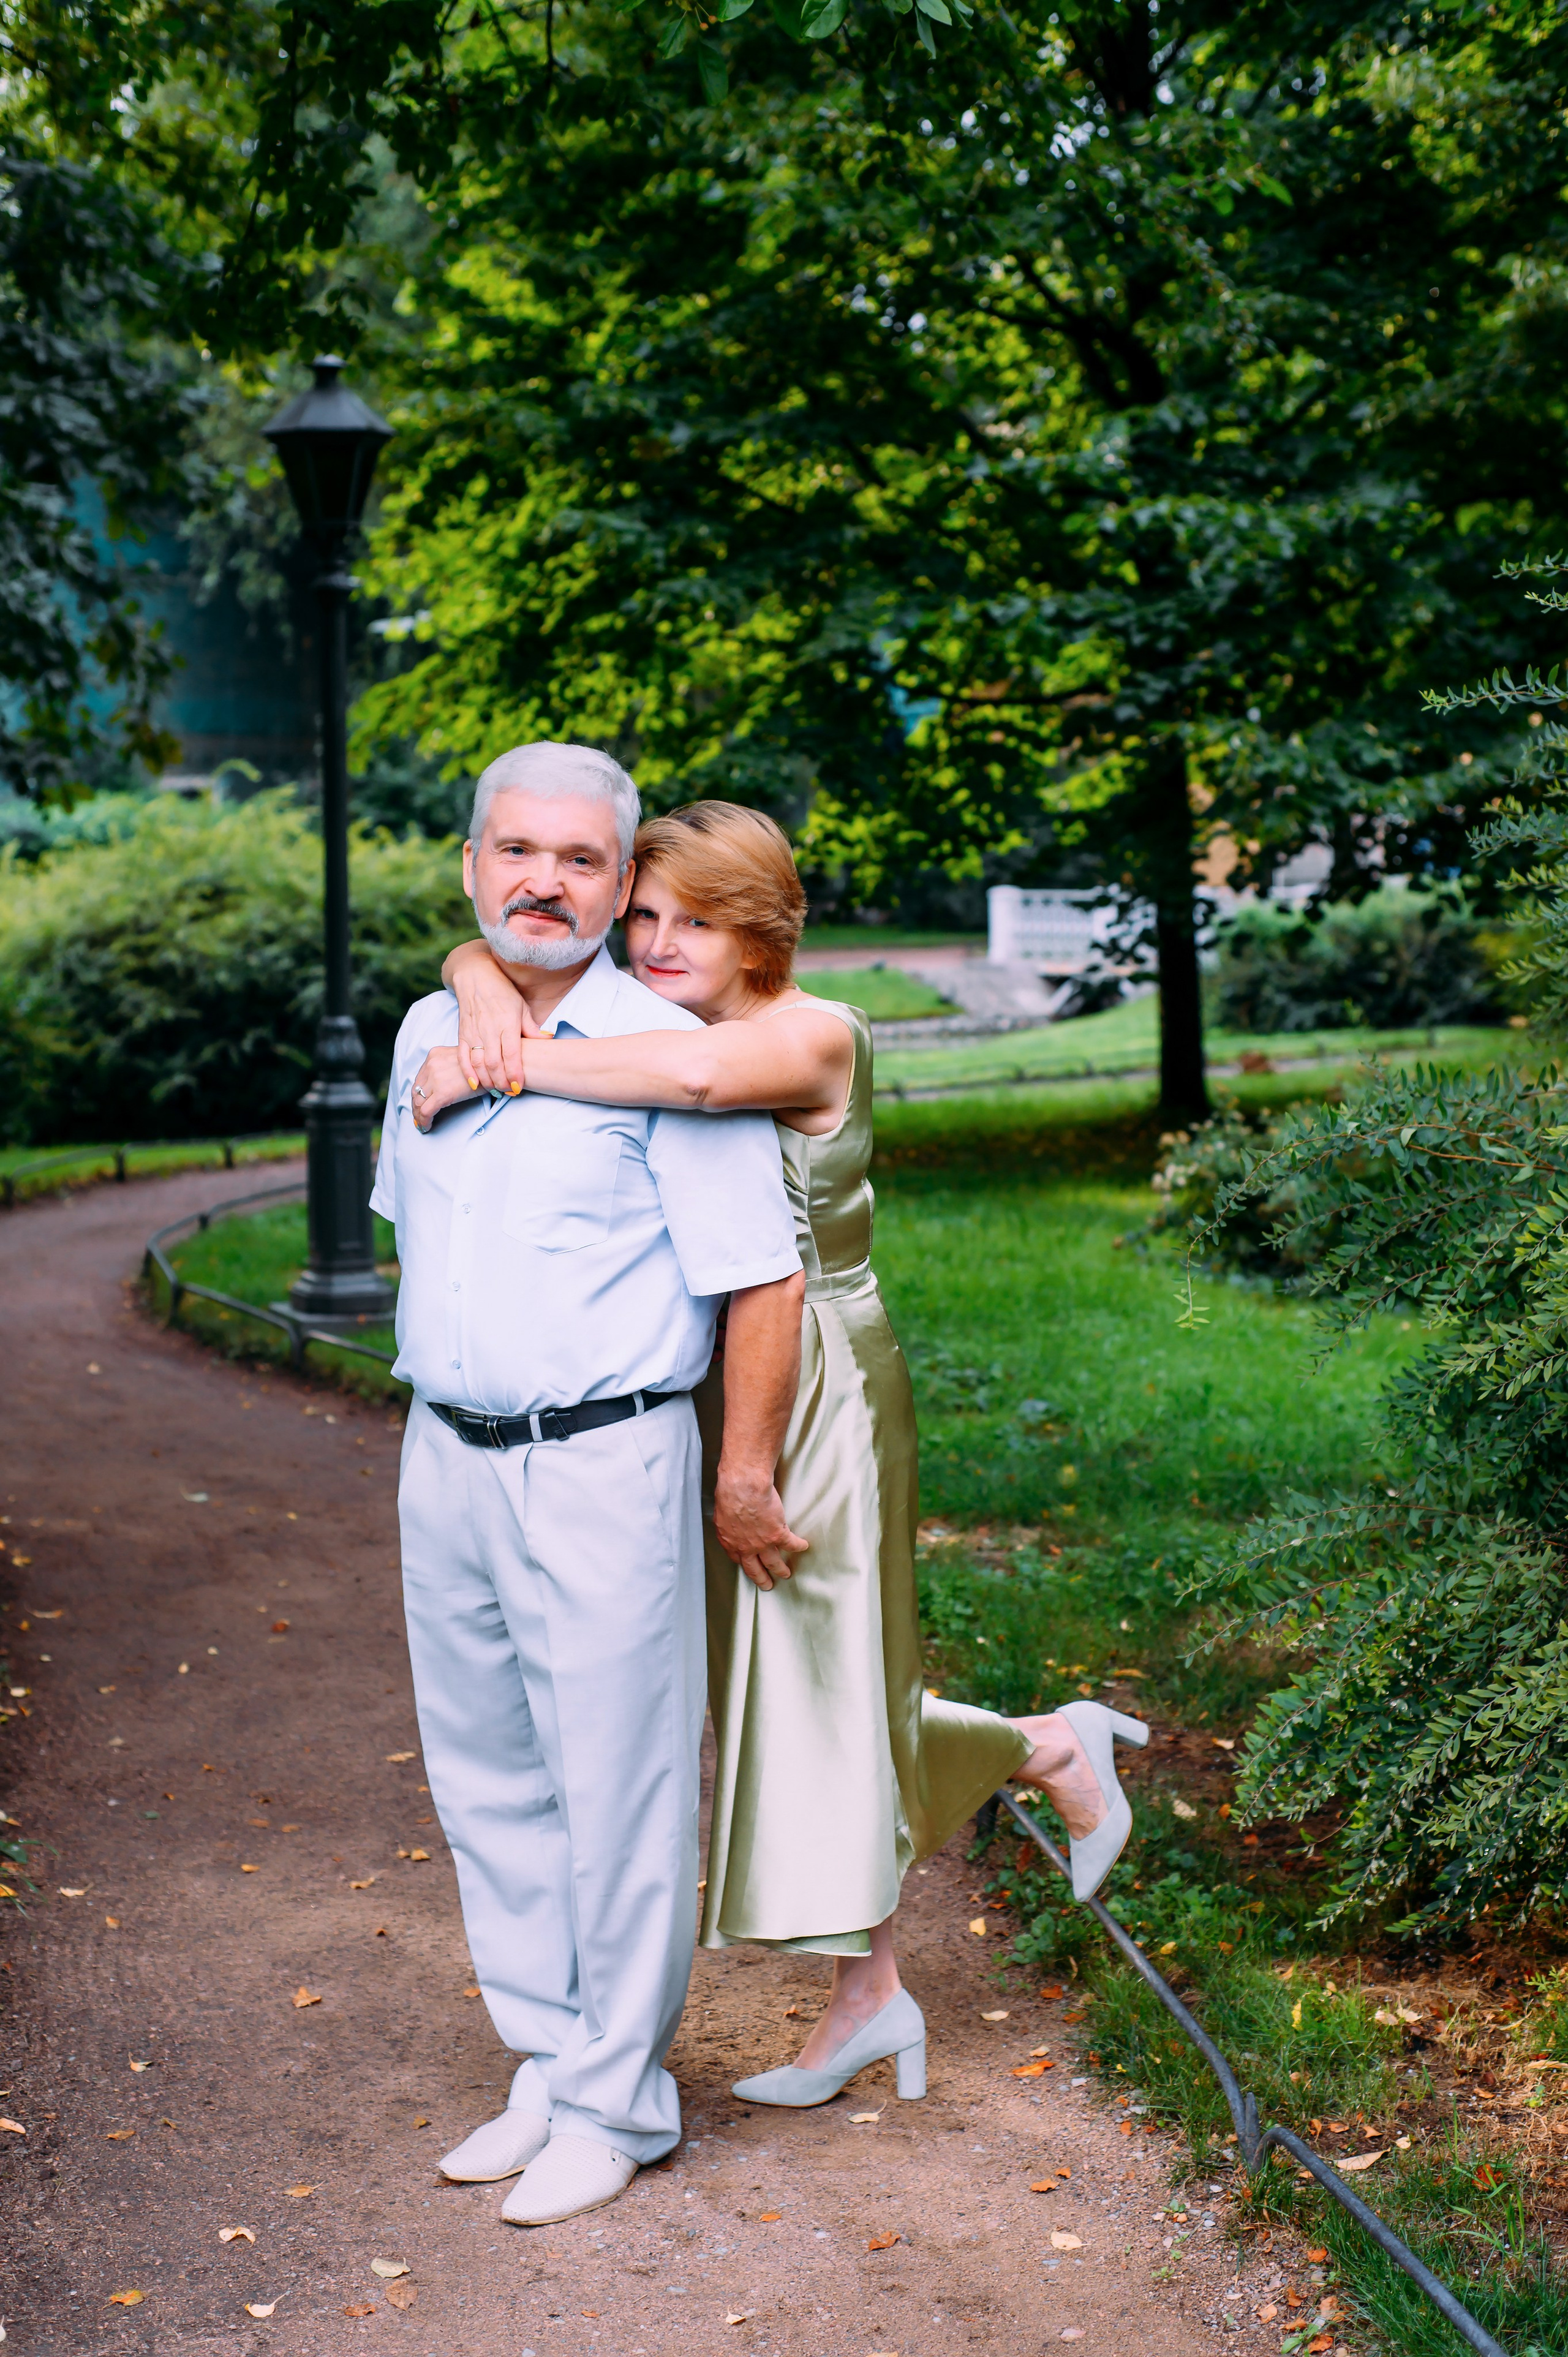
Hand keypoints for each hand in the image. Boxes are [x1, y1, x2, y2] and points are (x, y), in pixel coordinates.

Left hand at [410, 1045, 476, 1131]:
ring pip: (418, 1102)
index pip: (419, 1079)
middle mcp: (431, 1064)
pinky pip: (426, 1111)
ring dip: (419, 1115)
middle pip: (416, 1090)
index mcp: (435, 1055)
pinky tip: (427, 1126)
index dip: (418, 1094)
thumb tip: (441, 1085)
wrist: (494, 1069)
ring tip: (422, 1124)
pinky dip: (424, 1121)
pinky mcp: (441, 1093)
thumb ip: (447, 1068)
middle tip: (419, 1117)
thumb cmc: (481, 1067)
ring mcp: (435, 1079)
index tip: (419, 1103)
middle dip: (416, 1106)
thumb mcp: (460, 1060)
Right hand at [447, 938, 538, 1094]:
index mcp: (507, 1023)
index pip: (511, 1054)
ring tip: (496, 1091)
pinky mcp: (463, 1035)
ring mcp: (474, 1033)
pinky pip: (463, 1057)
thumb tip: (549, 1039)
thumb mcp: (522, 1007)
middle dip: (502, 1082)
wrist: (475, 977)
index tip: (518, 1087)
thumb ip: (532, 1027)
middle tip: (509, 1093)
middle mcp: (489, 1029)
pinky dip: (468, 1073)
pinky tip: (475, 1084)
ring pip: (478, 1063)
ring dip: (487, 1080)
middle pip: (494, 1063)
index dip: (514, 1073)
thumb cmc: (502, 992)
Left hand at [713, 1462, 808, 1591]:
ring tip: (786, 1574)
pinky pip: (791, 1544)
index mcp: (730, 1542)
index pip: (738, 1559)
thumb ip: (728, 1524)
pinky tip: (803, 1547)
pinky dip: (798, 1546)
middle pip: (754, 1569)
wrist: (743, 1486)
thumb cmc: (729, 1494)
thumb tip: (730, 1523)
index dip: (745, 1564)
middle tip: (767, 1585)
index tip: (750, 1567)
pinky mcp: (777, 1534)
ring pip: (774, 1562)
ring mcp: (762, 1543)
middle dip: (761, 1579)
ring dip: (781, 1569)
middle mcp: (745, 1547)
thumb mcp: (721, 1514)